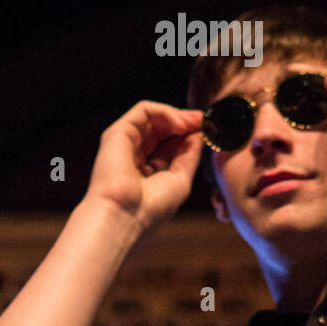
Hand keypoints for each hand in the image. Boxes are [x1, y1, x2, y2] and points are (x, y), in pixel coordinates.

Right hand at [86, 101, 204, 232]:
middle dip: (186, 122)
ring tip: (195, 123)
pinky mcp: (118, 132)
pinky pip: (144, 110)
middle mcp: (134, 154)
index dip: (189, 135)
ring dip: (178, 116)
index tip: (208, 130)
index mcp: (147, 170)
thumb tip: (199, 134)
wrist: (124, 215)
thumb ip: (189, 155)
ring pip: (154, 117)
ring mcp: (125, 142)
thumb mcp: (180, 179)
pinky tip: (181, 124)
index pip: (170, 145)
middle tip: (204, 121)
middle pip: (163, 128)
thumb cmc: (150, 207)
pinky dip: (165, 112)